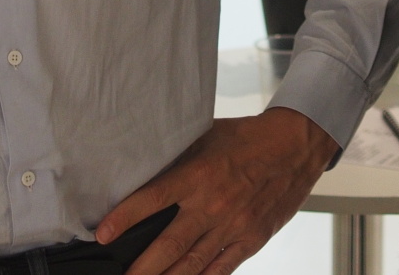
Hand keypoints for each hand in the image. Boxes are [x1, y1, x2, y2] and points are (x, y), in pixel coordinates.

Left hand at [96, 107, 338, 274]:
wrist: (295, 146)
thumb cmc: (247, 139)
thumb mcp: (207, 137)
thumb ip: (179, 157)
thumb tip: (145, 168)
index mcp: (199, 174)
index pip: (153, 199)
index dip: (125, 218)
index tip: (103, 234)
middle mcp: (213, 204)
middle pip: (168, 244)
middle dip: (140, 267)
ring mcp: (233, 226)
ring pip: (191, 264)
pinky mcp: (251, 239)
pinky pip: (220, 268)